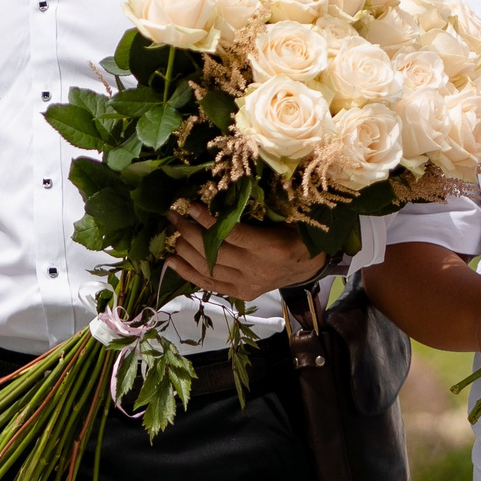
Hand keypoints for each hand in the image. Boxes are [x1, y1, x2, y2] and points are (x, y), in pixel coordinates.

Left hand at [166, 204, 325, 301]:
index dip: (209, 221)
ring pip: (209, 269)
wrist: (308, 267)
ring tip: (172, 233)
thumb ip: (260, 210)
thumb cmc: (295, 235)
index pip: (233, 235)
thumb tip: (230, 187)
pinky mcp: (241, 293)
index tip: (191, 206)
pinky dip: (188, 273)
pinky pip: (210, 284)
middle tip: (174, 216)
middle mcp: (258, 269)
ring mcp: (248, 284)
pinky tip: (172, 260)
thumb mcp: (286, 218)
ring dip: (185, 250)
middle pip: (215, 252)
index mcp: (272, 248)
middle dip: (190, 233)